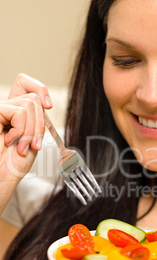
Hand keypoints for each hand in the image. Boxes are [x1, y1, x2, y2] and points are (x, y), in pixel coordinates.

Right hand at [0, 74, 51, 210]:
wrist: (1, 176)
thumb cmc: (14, 164)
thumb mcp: (33, 138)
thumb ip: (36, 119)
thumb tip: (44, 103)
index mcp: (15, 112)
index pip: (24, 82)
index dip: (39, 88)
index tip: (48, 106)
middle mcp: (5, 108)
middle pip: (33, 98)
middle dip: (39, 124)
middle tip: (32, 143)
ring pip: (29, 104)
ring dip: (31, 131)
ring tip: (21, 146)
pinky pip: (19, 112)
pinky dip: (21, 131)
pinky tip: (10, 142)